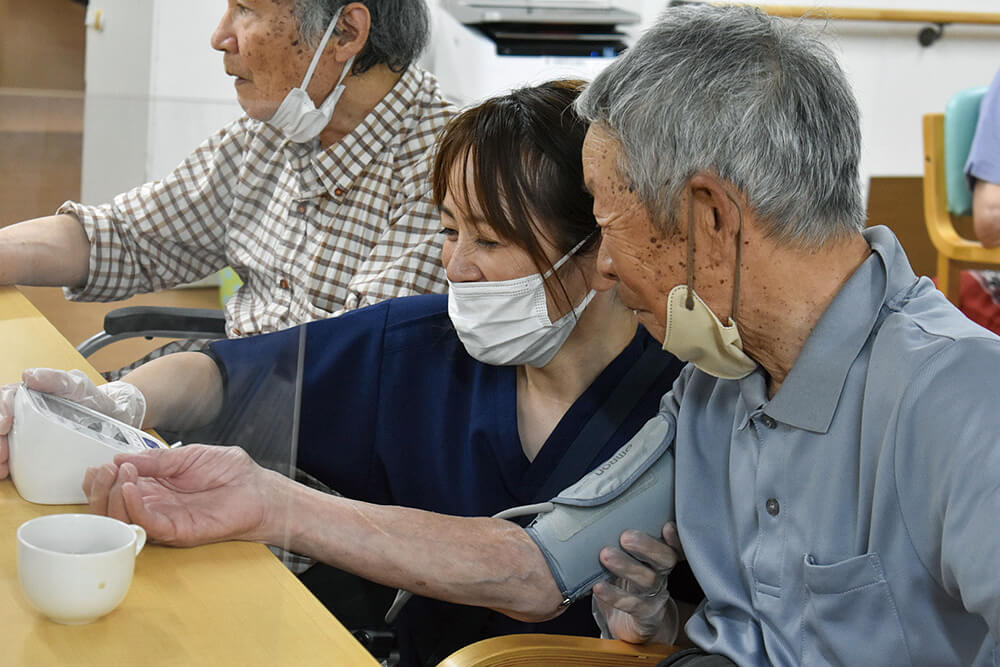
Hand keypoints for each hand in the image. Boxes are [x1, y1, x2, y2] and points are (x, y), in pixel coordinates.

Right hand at [0, 368, 145, 479]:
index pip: (4, 401)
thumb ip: (56, 379)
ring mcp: (28, 431)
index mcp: (28, 396)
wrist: (113, 420)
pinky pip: (14, 456)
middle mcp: (23, 413)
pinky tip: (7, 473)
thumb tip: (28, 376)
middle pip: (0, 423)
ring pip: (3, 440)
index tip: (4, 426)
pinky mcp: (35, 449)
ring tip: (2, 468)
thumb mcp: (77, 385)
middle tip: (2, 454)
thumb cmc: (92, 399)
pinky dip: (6, 465)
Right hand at [83, 444, 280, 546]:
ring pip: (122, 520)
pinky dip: (132, 507)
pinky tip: (130, 487)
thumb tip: (120, 458)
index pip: (115, 488)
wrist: (257, 488)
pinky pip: (146, 524)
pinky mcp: (176, 531)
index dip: (101, 479)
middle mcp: (154, 506)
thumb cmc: (229, 472)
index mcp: (154, 487)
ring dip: (112, 497)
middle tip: (104, 471)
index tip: (100, 465)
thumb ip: (155, 459)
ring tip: (120, 475)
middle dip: (100, 489)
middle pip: (110, 508)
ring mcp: (163, 520)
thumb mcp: (187, 455)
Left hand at [593, 521, 683, 644]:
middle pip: (665, 558)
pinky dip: (615, 595)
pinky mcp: (645, 616)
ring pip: (647, 580)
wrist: (629, 623)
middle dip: (647, 546)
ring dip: (627, 566)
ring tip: (606, 555)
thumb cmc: (624, 582)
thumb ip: (617, 538)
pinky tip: (599, 587)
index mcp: (659, 557)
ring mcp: (655, 596)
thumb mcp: (624, 558)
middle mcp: (661, 574)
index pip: (674, 544)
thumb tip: (594, 512)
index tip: (666, 525)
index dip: (675, 537)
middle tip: (626, 536)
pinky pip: (632, 605)